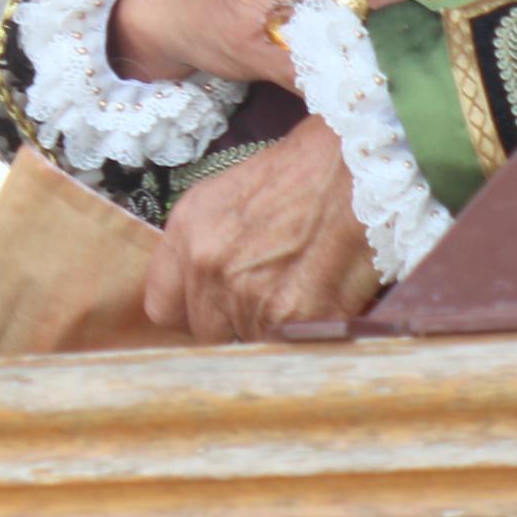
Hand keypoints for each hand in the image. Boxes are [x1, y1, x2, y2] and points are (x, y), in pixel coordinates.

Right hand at [107, 0, 463, 88]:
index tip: (477, 7)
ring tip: (421, 70)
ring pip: (348, 24)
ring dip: (389, 55)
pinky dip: (350, 82)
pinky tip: (372, 89)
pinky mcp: (247, 34)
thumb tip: (453, 2)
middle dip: (419, 17)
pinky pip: (316, 64)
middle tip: (451, 44)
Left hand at [139, 118, 380, 341]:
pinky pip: (289, 346)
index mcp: (186, 233)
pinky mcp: (293, 317)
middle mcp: (207, 266)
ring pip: (250, 342)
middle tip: (266, 303)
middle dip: (234, 326)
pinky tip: (323, 302)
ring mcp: (248, 295)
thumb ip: (203, 247)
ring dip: (273, 330)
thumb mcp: (226, 198)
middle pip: (206, 333)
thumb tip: (201, 293)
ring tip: (302, 292)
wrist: (355, 170)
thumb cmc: (299, 177)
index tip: (211, 312)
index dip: (189, 314)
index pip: (162, 307)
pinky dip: (307, 335)